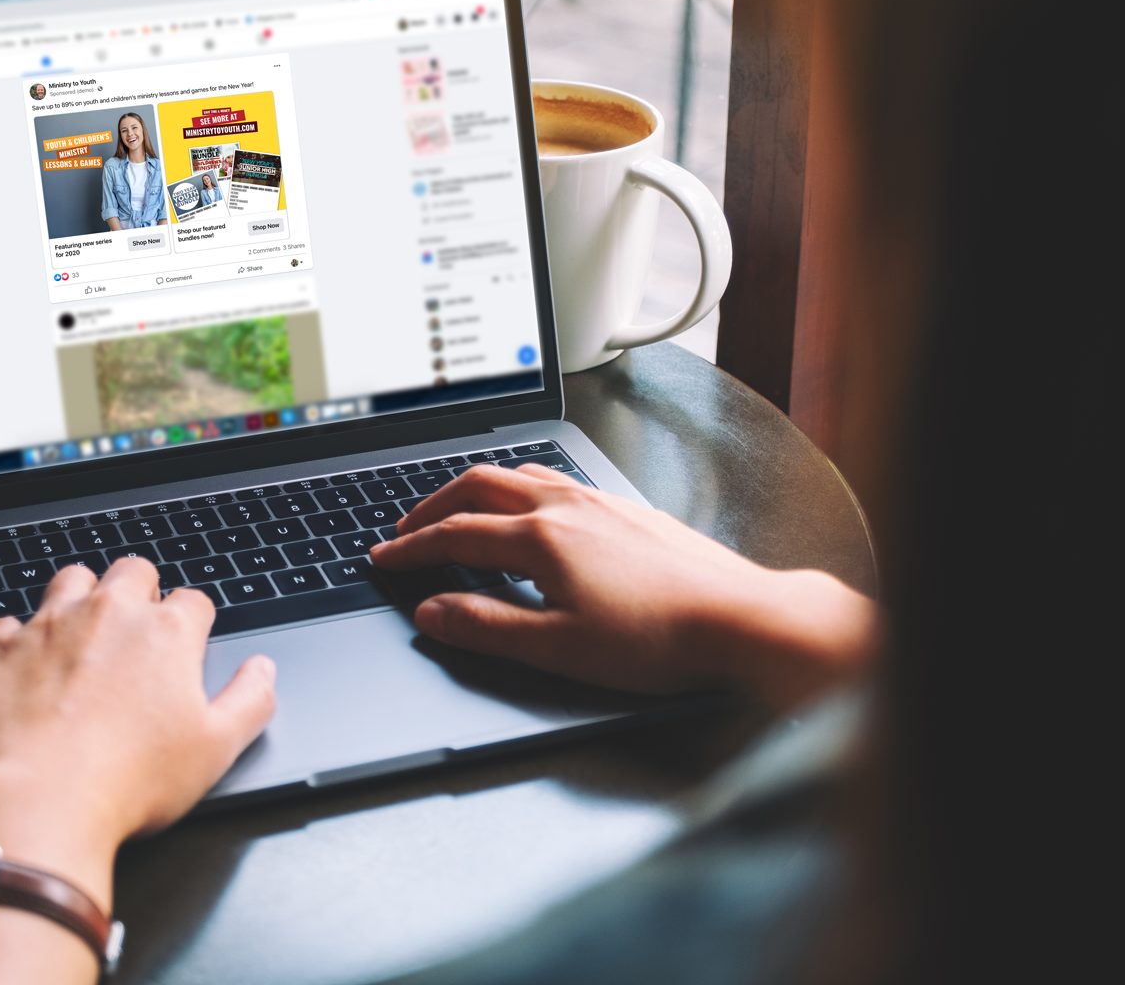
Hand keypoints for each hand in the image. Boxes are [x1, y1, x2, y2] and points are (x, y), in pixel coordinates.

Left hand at [0, 560, 275, 910]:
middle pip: (133, 571)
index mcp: (166, 633)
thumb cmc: (131, 781)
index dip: (195, 622)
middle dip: (142, 592)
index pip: (193, 600)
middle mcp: (109, 614)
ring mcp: (50, 626)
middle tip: (139, 632)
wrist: (44, 802)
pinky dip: (22, 638)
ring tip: (85, 632)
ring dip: (83, 597)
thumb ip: (251, 700)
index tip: (188, 645)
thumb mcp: (217, 748)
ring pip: (72, 579)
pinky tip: (31, 663)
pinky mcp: (1, 650)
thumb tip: (262, 671)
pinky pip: (10, 623)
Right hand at [370, 464, 872, 710]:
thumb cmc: (658, 639)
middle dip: (434, 504)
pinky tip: (534, 509)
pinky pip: (558, 480)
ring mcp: (601, 501)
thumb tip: (432, 612)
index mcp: (541, 538)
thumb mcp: (558, 649)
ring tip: (459, 508)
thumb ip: (487, 628)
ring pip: (521, 474)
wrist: (740, 618)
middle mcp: (567, 506)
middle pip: (480, 486)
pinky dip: (522, 488)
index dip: (411, 549)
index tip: (384, 559)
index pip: (455, 535)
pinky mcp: (629, 510)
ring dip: (478, 488)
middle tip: (407, 529)